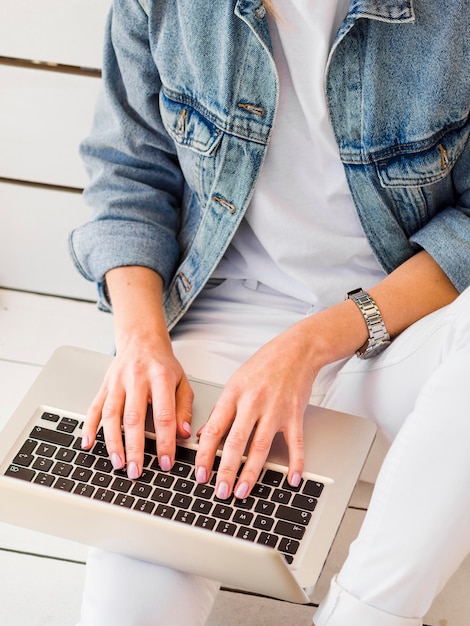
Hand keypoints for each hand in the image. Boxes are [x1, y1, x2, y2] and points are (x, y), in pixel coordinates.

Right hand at [81, 338, 193, 478]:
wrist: (141, 339)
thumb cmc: (162, 364)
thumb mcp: (182, 382)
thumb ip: (183, 409)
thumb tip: (183, 434)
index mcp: (160, 377)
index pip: (164, 415)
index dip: (165, 441)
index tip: (165, 461)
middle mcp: (136, 378)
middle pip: (133, 418)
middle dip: (134, 448)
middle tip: (136, 471)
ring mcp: (117, 382)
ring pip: (111, 415)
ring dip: (112, 442)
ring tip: (118, 463)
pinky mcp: (104, 385)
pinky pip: (94, 408)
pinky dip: (90, 427)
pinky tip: (89, 444)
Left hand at [194, 319, 318, 499]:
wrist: (296, 349)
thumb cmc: (265, 364)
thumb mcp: (235, 382)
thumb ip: (221, 410)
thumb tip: (204, 434)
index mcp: (234, 394)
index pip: (215, 429)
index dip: (205, 454)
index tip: (200, 474)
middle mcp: (253, 403)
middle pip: (236, 442)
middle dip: (226, 470)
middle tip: (219, 492)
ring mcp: (275, 409)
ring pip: (261, 446)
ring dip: (251, 472)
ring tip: (242, 491)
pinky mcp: (295, 414)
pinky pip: (295, 443)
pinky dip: (295, 463)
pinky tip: (291, 480)